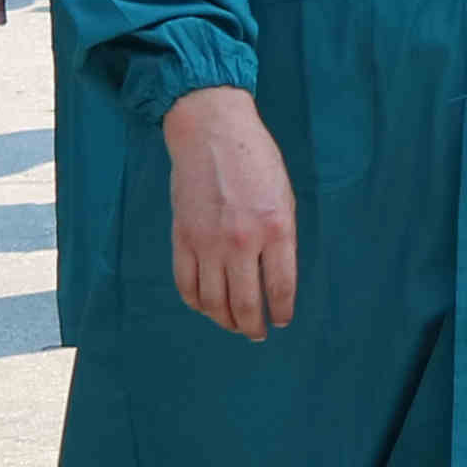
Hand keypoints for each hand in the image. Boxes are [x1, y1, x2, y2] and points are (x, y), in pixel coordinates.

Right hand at [162, 84, 296, 339]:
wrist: (211, 132)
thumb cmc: (255, 161)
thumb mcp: (284, 197)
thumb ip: (281, 239)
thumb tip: (275, 280)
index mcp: (276, 229)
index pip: (280, 288)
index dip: (281, 311)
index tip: (281, 321)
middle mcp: (242, 241)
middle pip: (245, 303)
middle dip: (253, 326)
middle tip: (257, 333)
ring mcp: (208, 242)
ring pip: (214, 301)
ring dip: (225, 320)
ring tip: (233, 324)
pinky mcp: (182, 238)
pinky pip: (186, 284)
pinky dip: (197, 302)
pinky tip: (207, 306)